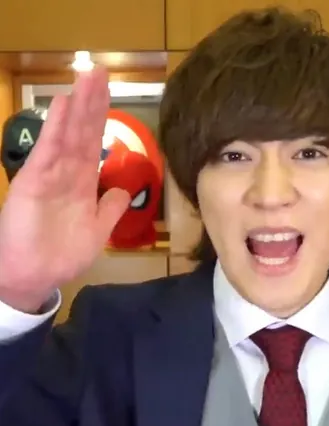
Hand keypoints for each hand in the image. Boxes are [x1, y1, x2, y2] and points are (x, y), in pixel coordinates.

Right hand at [0, 67, 129, 311]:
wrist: (34, 276)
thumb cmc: (62, 255)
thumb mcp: (97, 232)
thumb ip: (110, 210)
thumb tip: (121, 191)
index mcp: (82, 183)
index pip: (94, 144)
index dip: (101, 119)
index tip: (109, 94)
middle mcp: (67, 173)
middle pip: (82, 132)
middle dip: (91, 102)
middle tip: (100, 71)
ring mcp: (49, 174)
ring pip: (66, 135)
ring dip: (77, 106)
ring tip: (86, 77)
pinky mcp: (32, 181)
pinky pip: (47, 151)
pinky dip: (55, 129)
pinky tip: (63, 105)